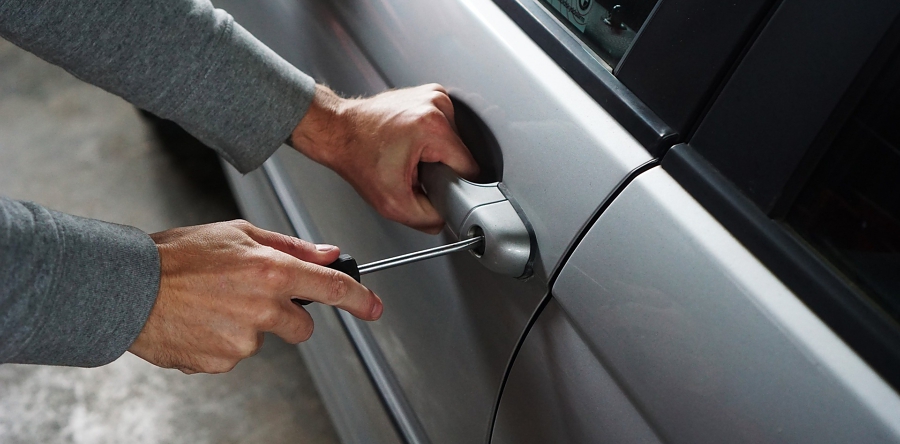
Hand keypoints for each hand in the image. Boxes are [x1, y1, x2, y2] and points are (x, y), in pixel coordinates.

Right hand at [128, 220, 382, 373]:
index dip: (360, 299)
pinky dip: (221, 342)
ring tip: (212, 304)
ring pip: (263, 339)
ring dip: (247, 326)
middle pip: (302, 326)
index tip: (373, 307)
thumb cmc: (177, 256)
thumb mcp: (237, 233)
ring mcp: (243, 340)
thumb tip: (328, 254)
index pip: (332, 289)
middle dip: (286, 315)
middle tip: (250, 297)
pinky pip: (234, 355)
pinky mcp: (222, 362)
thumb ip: (289, 246)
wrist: (127, 288)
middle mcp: (262, 308)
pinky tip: (200, 322)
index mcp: (271, 271)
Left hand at [290, 84, 479, 233]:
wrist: (338, 131)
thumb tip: (447, 218)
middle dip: (441, 168)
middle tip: (413, 170)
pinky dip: (431, 139)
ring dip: (436, 153)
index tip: (432, 185)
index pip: (469, 168)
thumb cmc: (357, 157)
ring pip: (454, 141)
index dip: (453, 185)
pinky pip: (445, 127)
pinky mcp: (430, 93)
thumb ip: (428, 219)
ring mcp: (434, 95)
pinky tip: (411, 142)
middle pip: (461, 153)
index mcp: (433, 127)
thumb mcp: (393, 203)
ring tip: (410, 155)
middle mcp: (437, 104)